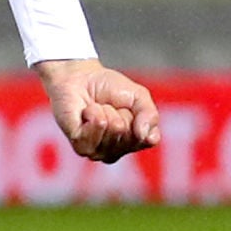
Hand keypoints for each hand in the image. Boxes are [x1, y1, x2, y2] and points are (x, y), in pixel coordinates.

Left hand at [36, 58, 161, 162]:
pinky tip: (86, 113)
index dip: (140, 116)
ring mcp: (97, 152)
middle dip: (121, 113)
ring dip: (106, 111)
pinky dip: (93, 112)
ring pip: (115, 130)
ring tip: (97, 109)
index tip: (127, 108)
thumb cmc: (109, 89)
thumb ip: (150, 115)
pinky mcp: (80, 146)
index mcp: (132, 144)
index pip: (148, 139)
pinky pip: (97, 128)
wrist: (80, 78)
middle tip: (109, 108)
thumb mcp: (139, 96)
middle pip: (131, 134)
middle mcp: (115, 152)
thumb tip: (147, 137)